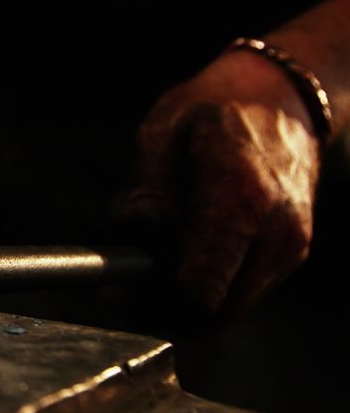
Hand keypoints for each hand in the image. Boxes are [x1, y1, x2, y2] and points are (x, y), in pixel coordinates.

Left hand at [123, 50, 320, 317]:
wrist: (280, 96)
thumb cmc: (214, 109)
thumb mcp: (159, 135)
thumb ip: (141, 195)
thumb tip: (124, 244)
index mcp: (238, 202)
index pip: (199, 294)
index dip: (154, 303)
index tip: (122, 287)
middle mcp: (275, 236)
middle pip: (213, 316)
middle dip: (167, 306)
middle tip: (134, 273)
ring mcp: (290, 250)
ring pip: (228, 311)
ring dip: (189, 296)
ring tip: (162, 251)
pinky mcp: (291, 255)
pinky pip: (242, 292)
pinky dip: (211, 283)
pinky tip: (190, 246)